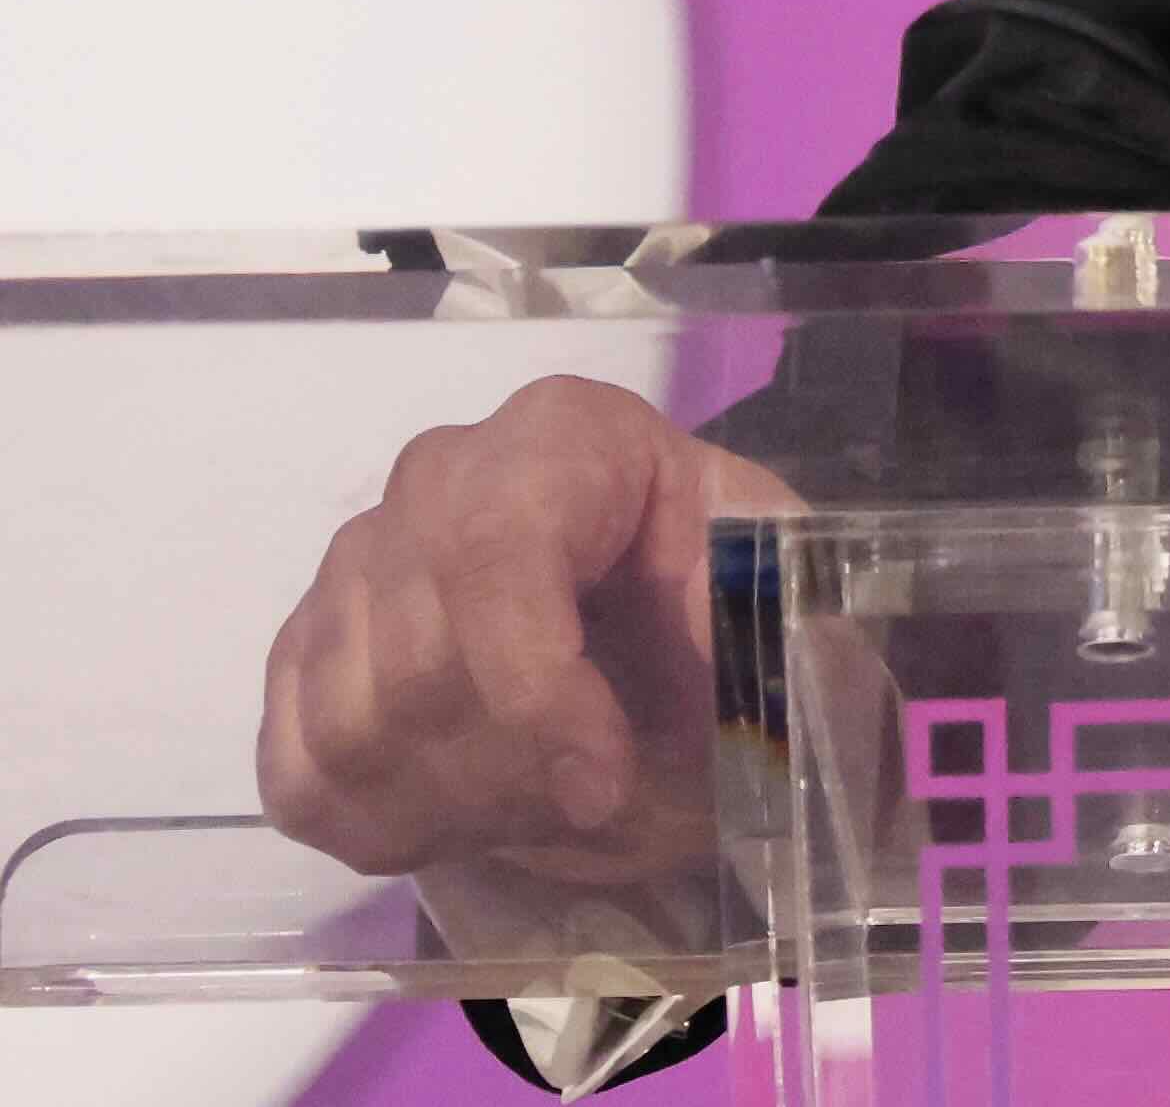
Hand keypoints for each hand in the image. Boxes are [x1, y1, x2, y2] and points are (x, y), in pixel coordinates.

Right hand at [257, 375, 794, 891]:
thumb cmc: (725, 586)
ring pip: (350, 730)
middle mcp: (434, 479)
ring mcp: (351, 567)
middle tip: (592, 811)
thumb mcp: (775, 574)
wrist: (672, 620)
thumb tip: (711, 642)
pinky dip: (382, 828)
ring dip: (455, 810)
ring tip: (543, 813)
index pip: (490, 554)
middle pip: (411, 663)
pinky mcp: (304, 654)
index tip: (604, 785)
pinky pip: (298, 774)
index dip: (536, 692)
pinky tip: (468, 820)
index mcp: (561, 436)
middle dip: (511, 773)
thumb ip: (759, 594)